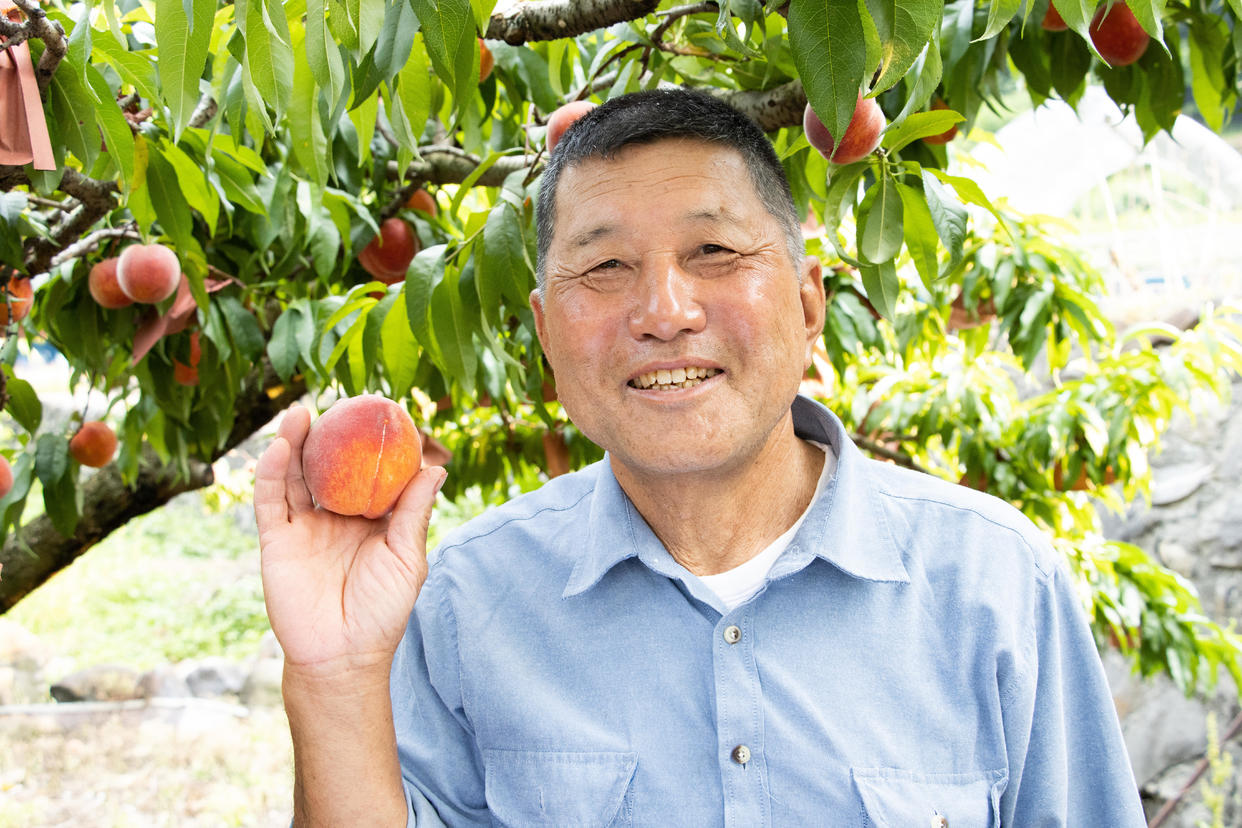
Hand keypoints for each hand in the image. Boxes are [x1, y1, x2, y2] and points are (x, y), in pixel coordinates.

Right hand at [253, 404, 445, 676]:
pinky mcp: (277, 541)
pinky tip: (279, 449)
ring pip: (295, 476)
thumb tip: (435, 468)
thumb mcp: (407, 558)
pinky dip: (271, 474)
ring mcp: (304, 527)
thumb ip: (413, 512)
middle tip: (335, 402)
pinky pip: (271, 502)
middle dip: (328, 435)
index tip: (378, 411)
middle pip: (327, 466)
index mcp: (369, 519)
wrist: (341, 655)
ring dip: (294, 444)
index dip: (370, 444)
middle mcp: (334, 517)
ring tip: (300, 412)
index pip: (368, 472)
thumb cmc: (382, 611)